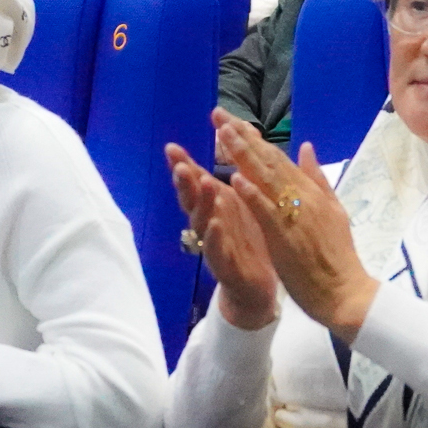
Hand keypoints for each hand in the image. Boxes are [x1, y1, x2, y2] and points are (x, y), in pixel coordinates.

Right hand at [167, 128, 277, 329]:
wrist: (256, 286)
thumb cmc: (243, 237)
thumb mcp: (232, 202)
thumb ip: (219, 176)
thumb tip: (213, 141)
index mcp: (213, 206)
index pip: (193, 184)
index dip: (182, 166)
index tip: (172, 148)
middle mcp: (208, 224)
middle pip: (192, 202)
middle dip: (186, 184)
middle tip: (181, 166)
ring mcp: (214, 245)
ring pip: (203, 224)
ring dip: (202, 204)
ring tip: (204, 184)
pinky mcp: (226, 267)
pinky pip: (218, 251)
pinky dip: (215, 238)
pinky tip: (216, 224)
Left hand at [211, 111, 376, 337]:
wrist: (346, 292)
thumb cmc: (337, 256)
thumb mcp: (333, 211)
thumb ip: (318, 179)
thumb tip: (307, 147)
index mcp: (310, 191)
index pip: (278, 157)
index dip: (254, 138)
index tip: (233, 120)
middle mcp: (303, 196)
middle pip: (268, 160)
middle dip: (242, 136)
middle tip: (219, 114)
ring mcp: (294, 214)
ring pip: (265, 178)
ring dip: (243, 155)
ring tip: (222, 134)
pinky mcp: (286, 236)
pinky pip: (266, 211)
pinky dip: (252, 194)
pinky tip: (236, 179)